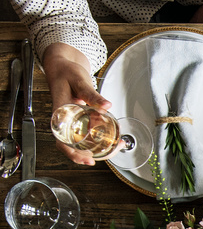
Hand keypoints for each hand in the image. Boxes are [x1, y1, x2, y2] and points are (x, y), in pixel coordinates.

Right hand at [41, 43, 110, 165]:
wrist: (62, 67)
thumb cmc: (66, 73)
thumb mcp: (79, 81)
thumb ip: (92, 95)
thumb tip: (107, 107)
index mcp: (59, 115)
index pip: (61, 142)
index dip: (72, 154)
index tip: (88, 160)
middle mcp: (64, 122)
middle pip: (74, 147)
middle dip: (92, 154)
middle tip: (113, 151)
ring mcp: (71, 122)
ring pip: (81, 143)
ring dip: (98, 148)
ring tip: (116, 146)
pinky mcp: (78, 120)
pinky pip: (86, 134)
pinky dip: (98, 139)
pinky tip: (112, 138)